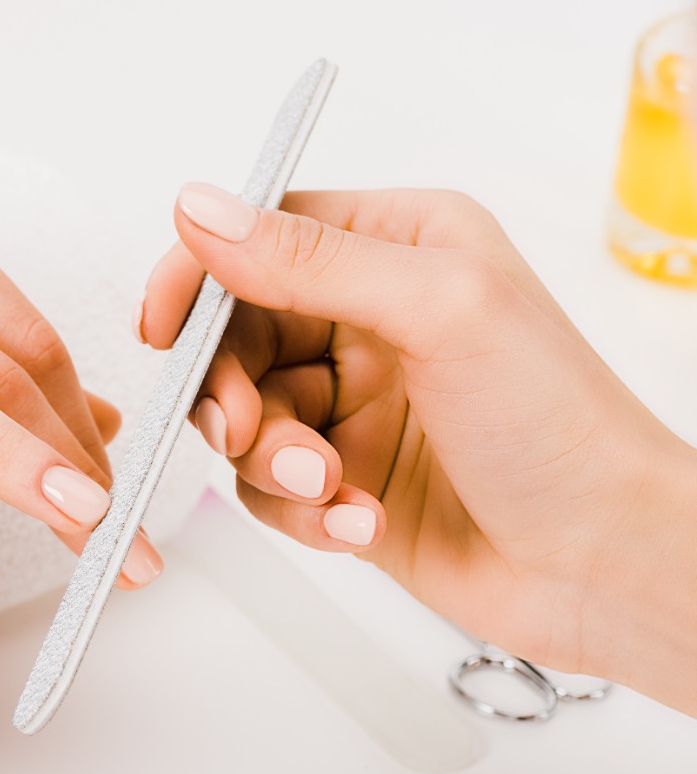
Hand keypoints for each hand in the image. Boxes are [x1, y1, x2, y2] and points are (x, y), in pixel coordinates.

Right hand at [139, 184, 696, 709]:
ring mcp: (355, 401)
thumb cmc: (559, 425)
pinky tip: (359, 519)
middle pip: (235, 334)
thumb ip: (308, 258)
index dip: (200, 277)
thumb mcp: (437, 310)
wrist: (608, 564)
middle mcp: (370, 317)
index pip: (260, 235)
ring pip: (244, 417)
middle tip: (244, 430)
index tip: (165, 327)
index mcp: (398, 247)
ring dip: (272, 459)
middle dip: (232, 390)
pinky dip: (299, 509)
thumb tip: (200, 209)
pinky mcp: (344, 476)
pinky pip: (266, 487)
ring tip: (331, 485)